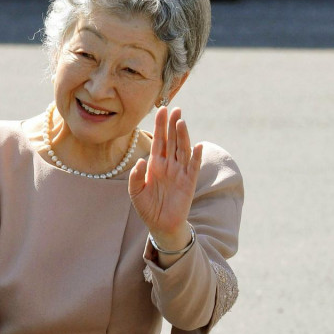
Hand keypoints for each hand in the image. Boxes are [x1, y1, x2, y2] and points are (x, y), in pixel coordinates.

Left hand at [128, 106, 200, 252]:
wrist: (160, 225)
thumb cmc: (147, 207)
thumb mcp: (135, 192)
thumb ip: (135, 177)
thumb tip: (140, 161)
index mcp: (155, 164)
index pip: (158, 141)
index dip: (160, 126)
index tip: (162, 110)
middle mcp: (169, 165)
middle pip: (172, 141)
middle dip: (173, 125)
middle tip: (175, 108)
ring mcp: (180, 172)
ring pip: (182, 150)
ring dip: (183, 136)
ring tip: (181, 122)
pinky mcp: (188, 183)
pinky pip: (193, 167)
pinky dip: (195, 157)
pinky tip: (197, 146)